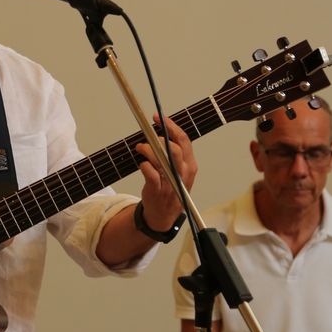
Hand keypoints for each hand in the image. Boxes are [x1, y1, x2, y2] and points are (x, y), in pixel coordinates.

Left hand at [134, 115, 196, 230]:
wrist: (163, 215)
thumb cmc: (170, 188)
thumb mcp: (178, 170)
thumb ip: (172, 152)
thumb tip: (159, 131)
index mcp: (190, 165)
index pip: (184, 140)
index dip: (170, 125)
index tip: (157, 117)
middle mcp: (183, 172)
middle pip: (174, 147)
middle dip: (159, 138)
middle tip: (148, 137)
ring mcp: (171, 182)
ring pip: (162, 158)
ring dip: (148, 149)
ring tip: (141, 148)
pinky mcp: (158, 190)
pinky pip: (150, 173)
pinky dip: (144, 165)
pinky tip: (141, 164)